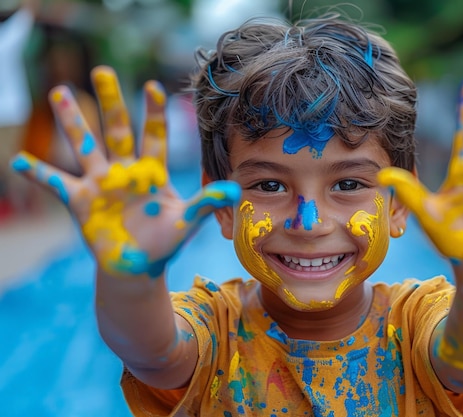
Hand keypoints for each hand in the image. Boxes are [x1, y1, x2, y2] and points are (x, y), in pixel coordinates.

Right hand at [12, 66, 240, 277]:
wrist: (138, 266)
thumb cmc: (165, 243)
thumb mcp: (187, 222)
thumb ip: (206, 202)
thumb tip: (234, 189)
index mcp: (152, 172)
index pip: (154, 136)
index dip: (154, 113)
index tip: (154, 87)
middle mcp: (125, 171)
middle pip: (117, 129)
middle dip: (111, 101)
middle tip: (102, 71)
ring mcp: (101, 183)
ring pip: (84, 145)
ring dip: (72, 121)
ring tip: (60, 92)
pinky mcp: (80, 202)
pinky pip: (56, 184)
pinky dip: (38, 174)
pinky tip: (18, 161)